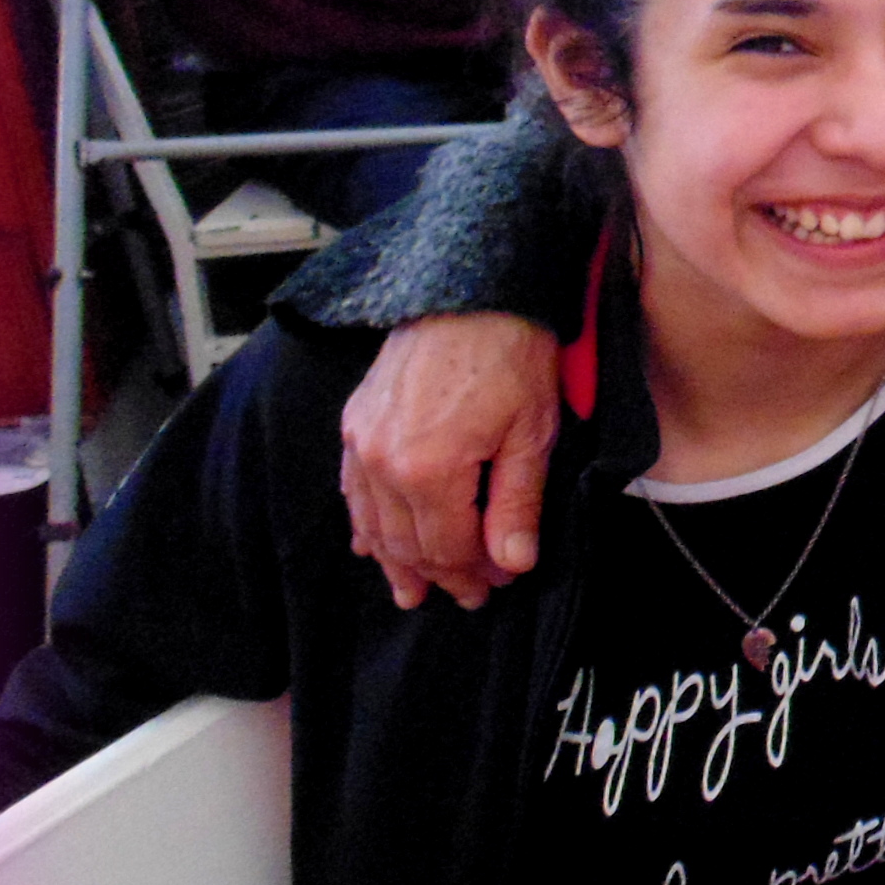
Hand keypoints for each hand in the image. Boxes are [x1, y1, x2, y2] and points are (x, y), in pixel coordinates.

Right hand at [337, 312, 561, 609]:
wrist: (471, 289)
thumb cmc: (510, 353)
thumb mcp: (531, 433)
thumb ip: (516, 504)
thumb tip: (513, 563)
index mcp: (428, 471)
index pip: (448, 548)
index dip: (473, 573)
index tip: (495, 585)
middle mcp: (382, 462)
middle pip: (408, 542)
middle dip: (438, 574)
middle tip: (464, 595)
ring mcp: (362, 441)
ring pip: (374, 523)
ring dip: (394, 560)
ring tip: (410, 591)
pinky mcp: (355, 421)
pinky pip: (352, 489)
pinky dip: (364, 521)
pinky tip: (370, 544)